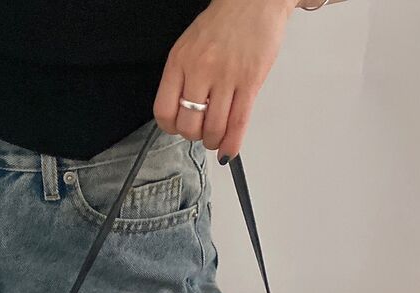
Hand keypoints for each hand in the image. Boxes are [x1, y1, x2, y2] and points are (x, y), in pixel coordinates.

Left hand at [153, 0, 297, 161]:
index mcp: (179, 62)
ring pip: (214, 129)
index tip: (178, 127)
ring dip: (214, 141)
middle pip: (189, 125)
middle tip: (201, 131)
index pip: (164, 111)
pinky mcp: (250, 82)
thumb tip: (181, 113)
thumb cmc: (223, 23)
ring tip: (216, 137)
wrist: (255, 0)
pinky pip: (238, 123)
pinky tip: (229, 150)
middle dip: (194, 136)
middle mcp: (200, 70)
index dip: (171, 127)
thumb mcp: (188, 46)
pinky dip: (232, 143)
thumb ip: (181, 78)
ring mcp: (226, 77)